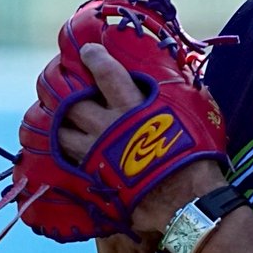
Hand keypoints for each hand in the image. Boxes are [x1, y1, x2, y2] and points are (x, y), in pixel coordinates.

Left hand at [59, 43, 225, 235]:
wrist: (188, 201)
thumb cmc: (196, 154)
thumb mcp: (194, 110)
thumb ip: (178, 89)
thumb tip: (174, 74)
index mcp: (131, 106)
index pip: (104, 72)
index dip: (92, 57)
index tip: (86, 51)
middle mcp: (108, 127)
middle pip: (71, 102)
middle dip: (62, 88)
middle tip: (58, 80)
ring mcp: (97, 155)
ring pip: (61, 133)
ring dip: (57, 122)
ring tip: (56, 116)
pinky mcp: (94, 178)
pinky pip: (68, 163)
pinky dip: (62, 154)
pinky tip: (61, 149)